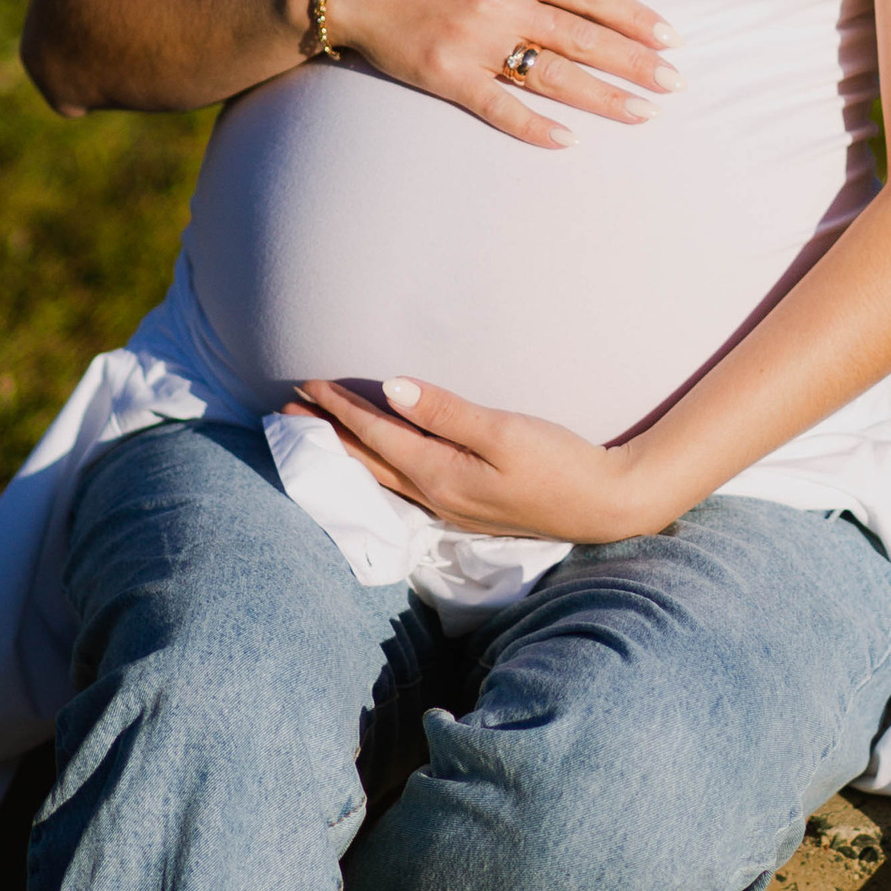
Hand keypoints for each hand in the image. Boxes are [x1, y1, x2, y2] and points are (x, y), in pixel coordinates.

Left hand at [286, 379, 671, 544]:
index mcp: (439, 474)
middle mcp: (435, 495)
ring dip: (348, 452)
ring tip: (318, 434)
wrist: (606, 505)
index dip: (339, 408)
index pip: (375, 435)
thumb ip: (445, 412)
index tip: (306, 383)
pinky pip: (403, 484)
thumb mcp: (504, 431)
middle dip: (327, 434)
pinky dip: (377, 466)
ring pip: (383, 476)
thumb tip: (391, 390)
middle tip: (285, 411)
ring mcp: (450, 506)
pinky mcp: (467, 507)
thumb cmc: (561, 463)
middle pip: (367, 461)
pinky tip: (376, 463)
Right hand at [320, 0, 676, 149]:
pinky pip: (498, 106)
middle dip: (633, 62)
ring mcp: (473, 41)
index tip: (671, 39)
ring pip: (551, 74)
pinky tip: (569, 141)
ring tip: (643, 113)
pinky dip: (533, 125)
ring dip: (602, 97)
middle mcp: (498, 0)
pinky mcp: (446, 76)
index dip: (635, 17)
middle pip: (581, 37)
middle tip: (675, 83)